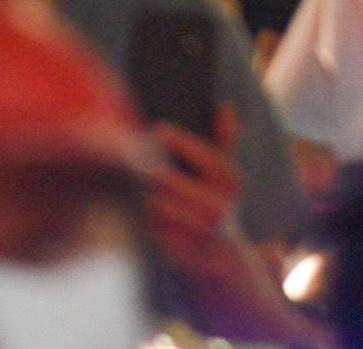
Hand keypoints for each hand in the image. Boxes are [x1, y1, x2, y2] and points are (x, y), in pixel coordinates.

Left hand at [140, 112, 245, 277]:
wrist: (221, 257)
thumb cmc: (215, 203)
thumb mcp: (223, 174)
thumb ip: (224, 140)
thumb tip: (225, 106)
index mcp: (231, 182)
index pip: (209, 156)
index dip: (182, 142)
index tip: (158, 129)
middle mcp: (221, 206)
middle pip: (180, 182)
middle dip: (155, 172)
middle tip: (134, 159)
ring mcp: (205, 231)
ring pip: (164, 208)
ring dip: (146, 197)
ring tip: (131, 183)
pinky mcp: (187, 252)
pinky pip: (157, 232)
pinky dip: (145, 222)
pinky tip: (136, 211)